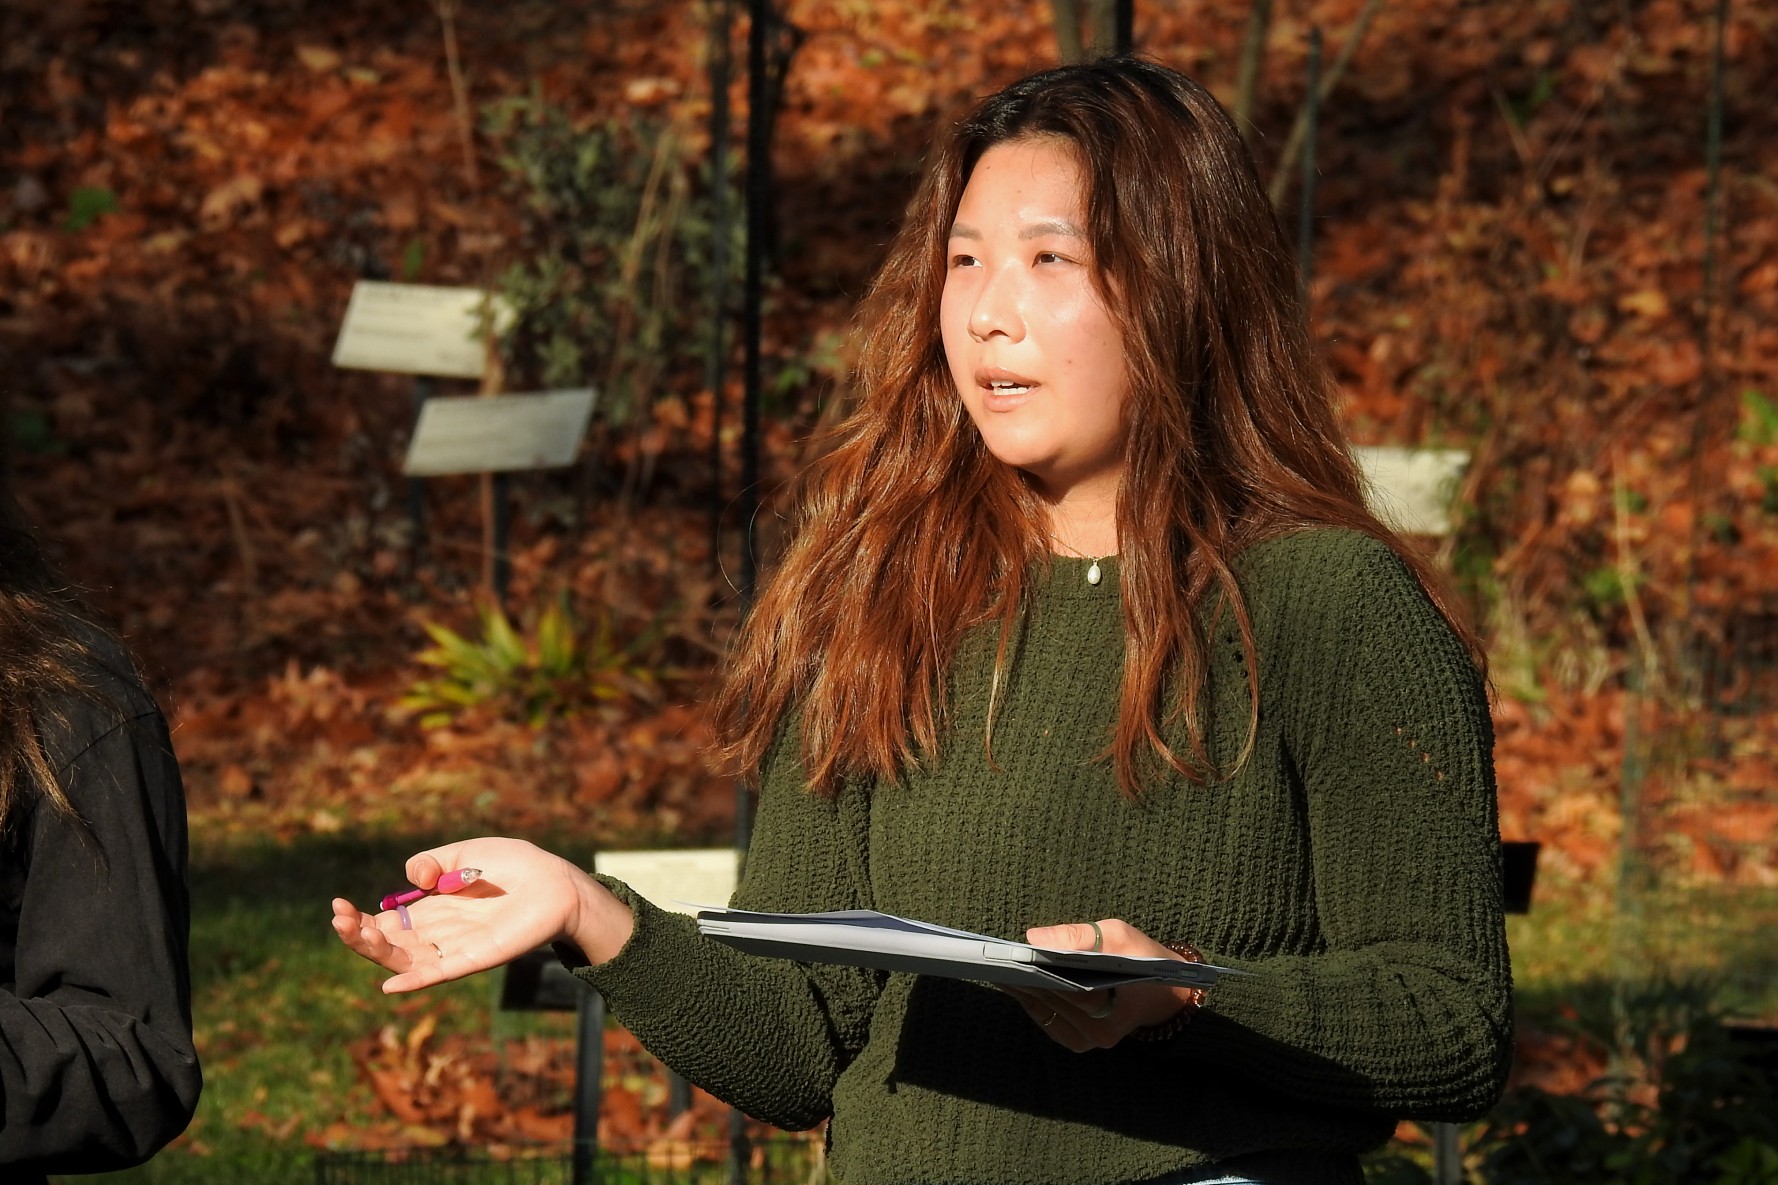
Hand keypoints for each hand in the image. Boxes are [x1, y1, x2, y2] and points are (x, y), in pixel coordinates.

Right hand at [329, 837, 633, 993]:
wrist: (556, 882)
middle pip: (388, 945)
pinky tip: (390, 983)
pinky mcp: (475, 958)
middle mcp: (438, 933)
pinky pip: (440, 974)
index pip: (385, 923)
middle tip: (341, 918)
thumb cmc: (514, 866)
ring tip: (358, 932)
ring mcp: (454, 948)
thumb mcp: (464, 853)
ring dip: (377, 952)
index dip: (359, 919)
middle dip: (358, 935)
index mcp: (431, 909)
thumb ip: (432, 861)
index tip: (338, 905)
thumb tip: (411, 877)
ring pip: (405, 961)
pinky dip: (415, 980)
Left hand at [1006, 919, 1197, 1050]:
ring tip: (1000, 967)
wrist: (1166, 992)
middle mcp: (1102, 1028)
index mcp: (1117, 1002)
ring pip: (1047, 1012)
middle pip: (1054, 1001)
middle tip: (996, 958)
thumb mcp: (1119, 934)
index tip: (1013, 956)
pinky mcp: (1082, 1043)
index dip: (1039, 972)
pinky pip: (1049, 1023)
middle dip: (1024, 978)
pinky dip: (1032, 1003)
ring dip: (1023, 991)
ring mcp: (1092, 1040)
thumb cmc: (1144, 958)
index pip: (1072, 989)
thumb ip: (1077, 936)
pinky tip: (1017, 985)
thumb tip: (1033, 938)